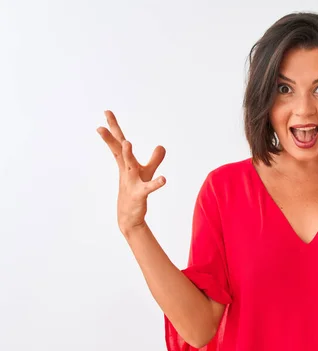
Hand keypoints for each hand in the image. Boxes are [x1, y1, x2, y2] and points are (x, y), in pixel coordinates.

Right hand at [97, 110, 166, 234]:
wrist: (129, 216)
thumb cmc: (136, 191)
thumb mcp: (146, 173)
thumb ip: (154, 160)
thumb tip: (161, 146)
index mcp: (125, 163)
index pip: (119, 142)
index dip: (114, 128)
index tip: (107, 111)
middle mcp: (126, 170)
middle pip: (118, 151)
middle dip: (110, 138)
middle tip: (99, 126)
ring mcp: (131, 182)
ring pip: (129, 166)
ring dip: (127, 155)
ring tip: (127, 143)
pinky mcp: (139, 194)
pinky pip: (148, 188)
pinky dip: (156, 183)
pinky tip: (164, 179)